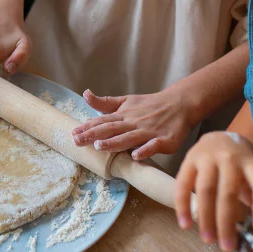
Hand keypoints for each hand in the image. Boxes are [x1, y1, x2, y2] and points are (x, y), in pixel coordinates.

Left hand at [71, 87, 197, 160]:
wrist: (180, 103)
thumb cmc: (150, 105)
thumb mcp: (126, 101)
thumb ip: (105, 103)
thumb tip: (85, 95)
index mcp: (124, 115)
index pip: (102, 121)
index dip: (87, 127)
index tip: (72, 133)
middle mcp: (134, 123)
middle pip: (111, 129)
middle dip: (93, 135)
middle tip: (77, 141)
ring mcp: (148, 132)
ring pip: (129, 138)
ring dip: (114, 142)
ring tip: (100, 146)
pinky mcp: (164, 140)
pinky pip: (154, 146)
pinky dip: (145, 150)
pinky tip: (136, 156)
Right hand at [174, 131, 252, 250]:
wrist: (220, 138)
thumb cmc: (241, 166)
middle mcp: (231, 158)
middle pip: (229, 192)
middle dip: (227, 222)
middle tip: (227, 246)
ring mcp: (207, 157)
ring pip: (205, 190)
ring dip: (206, 218)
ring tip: (208, 240)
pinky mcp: (188, 159)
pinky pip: (182, 184)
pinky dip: (182, 206)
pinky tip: (186, 225)